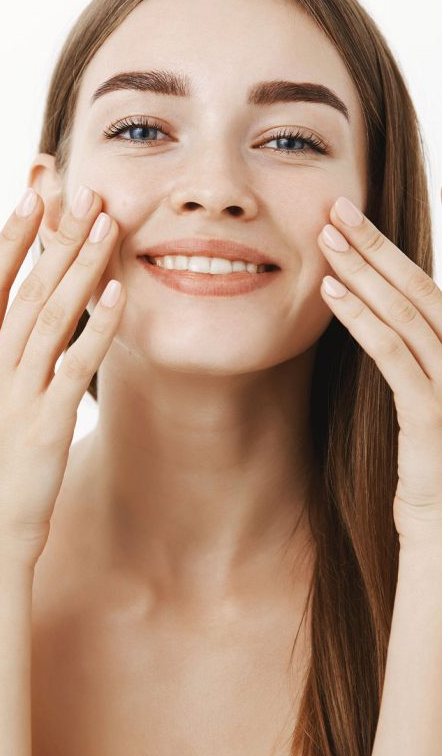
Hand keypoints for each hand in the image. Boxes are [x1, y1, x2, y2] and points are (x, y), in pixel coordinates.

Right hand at [0, 185, 123, 566]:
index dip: (9, 237)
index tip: (31, 195)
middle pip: (22, 289)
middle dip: (52, 236)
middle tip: (81, 190)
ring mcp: (16, 396)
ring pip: (50, 317)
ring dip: (80, 267)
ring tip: (107, 224)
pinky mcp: (45, 425)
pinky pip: (76, 367)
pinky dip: (98, 328)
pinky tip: (119, 292)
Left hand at [318, 195, 441, 548]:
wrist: (441, 546)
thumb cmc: (420, 478)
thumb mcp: (410, 410)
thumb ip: (400, 362)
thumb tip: (364, 319)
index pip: (423, 294)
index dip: (387, 253)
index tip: (347, 221)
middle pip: (421, 292)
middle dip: (377, 248)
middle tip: (336, 209)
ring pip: (412, 317)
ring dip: (367, 274)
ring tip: (326, 241)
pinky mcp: (435, 420)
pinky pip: (399, 360)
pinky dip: (365, 323)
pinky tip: (333, 296)